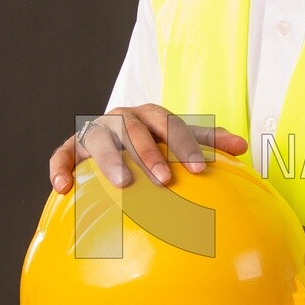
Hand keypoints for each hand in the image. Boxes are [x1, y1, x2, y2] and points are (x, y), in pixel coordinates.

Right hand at [49, 105, 247, 192]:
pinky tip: (63, 188)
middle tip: (164, 180)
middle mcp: (122, 118)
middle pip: (136, 130)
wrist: (110, 138)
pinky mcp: (71, 147)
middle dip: (151, 153)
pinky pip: (62, 155)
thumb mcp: (176, 139)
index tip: (201, 168)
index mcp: (150, 116)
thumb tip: (244, 147)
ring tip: (124, 183)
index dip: (185, 144)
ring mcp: (96, 131)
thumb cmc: (152, 142)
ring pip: (101, 140)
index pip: (171, 125)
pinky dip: (60, 168)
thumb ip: (206, 141)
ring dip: (111, 161)